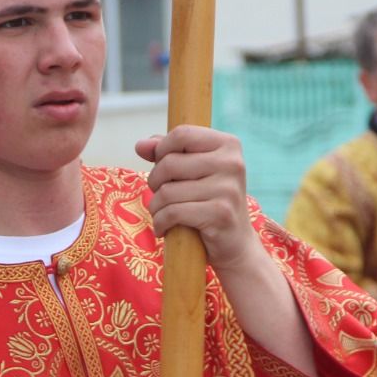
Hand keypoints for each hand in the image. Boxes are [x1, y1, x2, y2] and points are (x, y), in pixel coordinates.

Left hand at [134, 126, 257, 272]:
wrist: (235, 242)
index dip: (162, 149)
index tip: (161, 166)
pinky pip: (173, 212)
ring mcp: (228, 189)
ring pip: (167, 191)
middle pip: (170, 163)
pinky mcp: (221, 214)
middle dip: (155, 181)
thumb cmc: (209, 201)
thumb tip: (140, 145)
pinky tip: (163, 228)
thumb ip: (167, 153)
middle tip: (160, 196)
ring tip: (162, 214)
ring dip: (156, 206)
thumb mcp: (192, 171)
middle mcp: (232, 163)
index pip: (182, 134)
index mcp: (228, 145)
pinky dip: (160, 222)